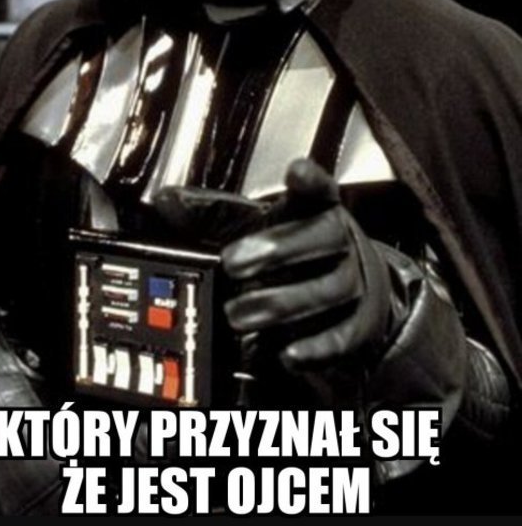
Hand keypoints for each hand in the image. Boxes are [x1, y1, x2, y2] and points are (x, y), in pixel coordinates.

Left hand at [220, 158, 396, 374]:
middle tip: (233, 263)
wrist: (355, 294)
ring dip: (282, 304)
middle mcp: (341, 242)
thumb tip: (166, 200)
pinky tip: (286, 353)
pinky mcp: (358, 326)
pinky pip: (340, 338)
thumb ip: (214, 213)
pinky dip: (313, 349)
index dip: (310, 180)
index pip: (318, 188)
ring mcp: (353, 284)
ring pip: (328, 291)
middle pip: (323, 237)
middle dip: (278, 249)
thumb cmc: (295, 251)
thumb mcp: (257, 225)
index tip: (296, 172)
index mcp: (317, 210)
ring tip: (239, 314)